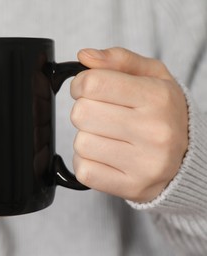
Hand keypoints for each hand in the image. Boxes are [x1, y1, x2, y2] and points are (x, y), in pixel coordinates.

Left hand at [70, 47, 188, 202]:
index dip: (81, 84)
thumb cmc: (163, 113)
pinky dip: (87, 162)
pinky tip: (105, 157)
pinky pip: (84, 171)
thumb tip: (84, 56)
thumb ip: (118, 60)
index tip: (88, 89)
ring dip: (87, 138)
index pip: (93, 84)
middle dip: (84, 110)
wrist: (187, 159)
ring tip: (108, 137)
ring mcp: (145, 164)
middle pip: (81, 113)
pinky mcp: (132, 187)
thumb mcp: (152, 76)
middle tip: (101, 114)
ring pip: (81, 143)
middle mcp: (154, 131)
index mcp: (158, 98)